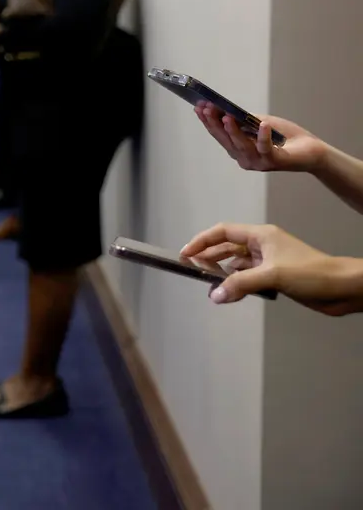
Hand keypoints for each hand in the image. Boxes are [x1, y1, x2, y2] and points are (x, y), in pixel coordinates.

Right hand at [181, 223, 362, 315]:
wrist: (342, 288)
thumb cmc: (311, 273)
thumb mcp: (272, 275)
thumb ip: (240, 284)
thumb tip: (214, 295)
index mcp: (261, 236)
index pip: (223, 232)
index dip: (203, 241)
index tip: (186, 253)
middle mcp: (262, 246)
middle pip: (227, 247)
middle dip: (208, 256)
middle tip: (190, 267)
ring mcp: (268, 261)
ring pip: (236, 263)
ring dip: (221, 271)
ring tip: (205, 280)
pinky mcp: (274, 276)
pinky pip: (247, 277)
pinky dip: (235, 283)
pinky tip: (228, 291)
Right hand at [194, 104, 325, 172]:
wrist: (311, 150)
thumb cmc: (284, 137)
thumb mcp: (260, 124)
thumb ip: (245, 121)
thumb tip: (226, 109)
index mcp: (238, 150)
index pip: (219, 135)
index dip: (208, 122)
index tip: (199, 107)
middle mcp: (244, 159)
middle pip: (226, 141)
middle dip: (215, 124)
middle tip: (207, 108)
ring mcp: (258, 162)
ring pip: (242, 145)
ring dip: (233, 130)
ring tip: (226, 116)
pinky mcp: (274, 162)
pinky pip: (266, 148)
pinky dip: (264, 136)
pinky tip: (263, 124)